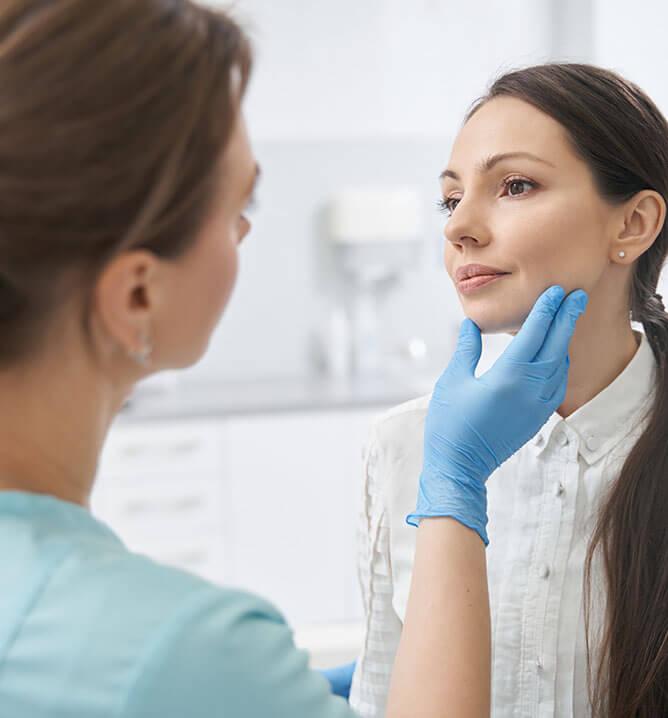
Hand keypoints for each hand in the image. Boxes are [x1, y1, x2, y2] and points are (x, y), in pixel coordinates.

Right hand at [407, 285, 587, 544]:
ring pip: (560, 364)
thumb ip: (466, 350)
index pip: (535, 334)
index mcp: (509, 376)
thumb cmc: (450, 424)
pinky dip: (559, 363)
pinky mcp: (538, 417)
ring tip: (566, 319)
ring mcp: (538, 405)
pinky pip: (557, 383)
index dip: (547, 310)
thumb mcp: (452, 381)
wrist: (460, 467)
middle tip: (576, 295)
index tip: (557, 291)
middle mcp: (531, 389)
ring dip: (564, 339)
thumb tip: (470, 325)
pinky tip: (555, 354)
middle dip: (567, 318)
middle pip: (556, 345)